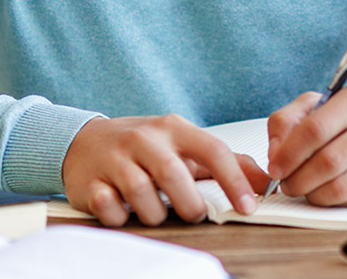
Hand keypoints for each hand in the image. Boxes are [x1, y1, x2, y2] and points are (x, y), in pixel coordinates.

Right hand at [61, 114, 267, 226]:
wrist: (83, 141)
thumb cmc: (143, 147)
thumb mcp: (183, 144)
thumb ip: (224, 160)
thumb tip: (263, 180)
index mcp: (173, 128)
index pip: (212, 150)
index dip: (234, 180)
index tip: (247, 206)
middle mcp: (144, 139)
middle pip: (173, 174)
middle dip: (190, 204)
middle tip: (194, 213)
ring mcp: (114, 159)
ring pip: (141, 194)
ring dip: (155, 213)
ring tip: (156, 211)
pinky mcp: (90, 182)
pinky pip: (109, 208)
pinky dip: (121, 217)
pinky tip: (124, 210)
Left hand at [264, 83, 346, 206]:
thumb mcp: (320, 107)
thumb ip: (288, 121)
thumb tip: (275, 154)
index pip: (315, 129)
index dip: (288, 153)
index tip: (274, 168)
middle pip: (326, 162)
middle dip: (297, 179)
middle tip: (286, 184)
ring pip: (338, 187)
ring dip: (312, 194)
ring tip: (304, 189)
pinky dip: (332, 202)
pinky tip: (329, 192)